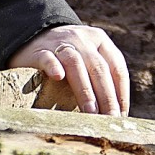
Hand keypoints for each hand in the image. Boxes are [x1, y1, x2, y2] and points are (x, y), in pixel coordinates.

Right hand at [8, 24, 129, 115]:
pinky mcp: (39, 50)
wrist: (32, 35)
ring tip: (91, 112)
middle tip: (110, 119)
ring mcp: (61, 43)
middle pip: (99, 68)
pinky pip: (48, 58)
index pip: (117, 67)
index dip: (121, 93)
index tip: (121, 116)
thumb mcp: (87, 57)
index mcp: (100, 41)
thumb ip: (100, 78)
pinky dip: (54, 66)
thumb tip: (115, 115)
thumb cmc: (66, 56)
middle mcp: (83, 40)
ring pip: (76, 64)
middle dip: (107, 96)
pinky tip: (58, 77)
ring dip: (85, 90)